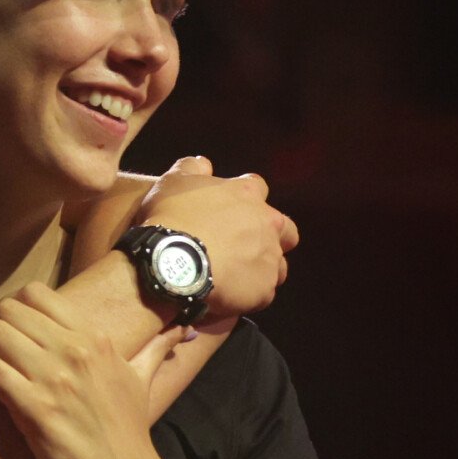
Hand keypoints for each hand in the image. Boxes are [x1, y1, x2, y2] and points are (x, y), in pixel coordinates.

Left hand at [0, 284, 193, 458]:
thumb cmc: (129, 435)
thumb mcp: (144, 382)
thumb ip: (156, 349)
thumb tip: (183, 328)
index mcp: (96, 340)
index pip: (40, 296)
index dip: (12, 303)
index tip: (1, 319)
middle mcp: (75, 352)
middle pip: (12, 310)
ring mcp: (54, 379)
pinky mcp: (34, 409)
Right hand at [129, 158, 296, 321]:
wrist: (172, 262)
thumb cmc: (171, 218)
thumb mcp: (172, 181)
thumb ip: (191, 168)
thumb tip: (204, 163)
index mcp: (247, 194)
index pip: (258, 188)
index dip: (246, 199)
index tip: (231, 210)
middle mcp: (267, 224)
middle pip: (285, 230)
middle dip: (272, 236)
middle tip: (245, 246)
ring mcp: (269, 258)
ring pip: (278, 265)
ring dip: (262, 268)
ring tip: (236, 277)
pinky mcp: (264, 290)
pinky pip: (263, 294)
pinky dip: (250, 294)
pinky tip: (230, 295)